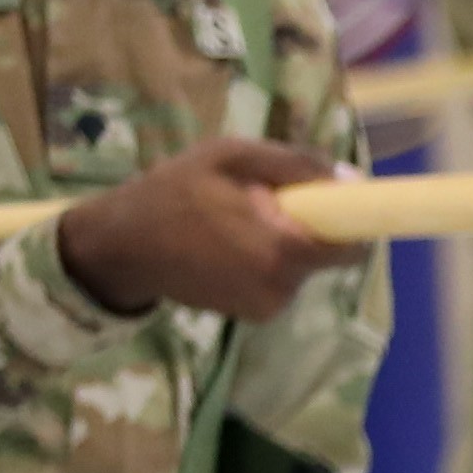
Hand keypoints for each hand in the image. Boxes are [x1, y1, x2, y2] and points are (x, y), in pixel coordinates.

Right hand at [50, 136, 348, 318]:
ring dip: (279, 243)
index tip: (333, 202)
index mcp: (282, 250)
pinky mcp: (252, 316)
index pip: (352, 247)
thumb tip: (350, 177)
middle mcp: (282, 288)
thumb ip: (296, 165)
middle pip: (323, 253)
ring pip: (299, 266)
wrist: (120, 247)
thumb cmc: (173, 192)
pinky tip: (225, 247)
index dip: (350, 222)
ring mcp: (267, 307)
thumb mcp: (231, 156)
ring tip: (233, 222)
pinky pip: (277, 280)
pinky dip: (263, 262)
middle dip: (303, 227)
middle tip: (257, 203)